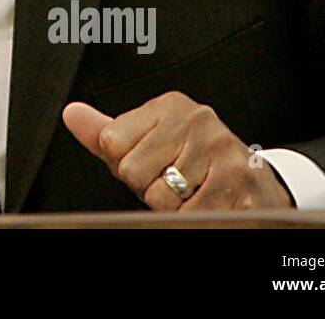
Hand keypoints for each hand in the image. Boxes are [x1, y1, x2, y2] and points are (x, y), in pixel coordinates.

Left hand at [63, 93, 293, 210]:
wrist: (253, 184)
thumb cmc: (190, 164)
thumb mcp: (145, 143)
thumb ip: (105, 133)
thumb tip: (71, 113)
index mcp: (168, 106)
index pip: (112, 142)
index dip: (124, 164)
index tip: (150, 162)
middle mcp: (197, 120)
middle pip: (134, 172)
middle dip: (148, 188)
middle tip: (173, 182)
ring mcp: (222, 151)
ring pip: (162, 199)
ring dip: (174, 206)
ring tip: (193, 192)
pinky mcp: (241, 185)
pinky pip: (192, 215)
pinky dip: (195, 218)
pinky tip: (209, 202)